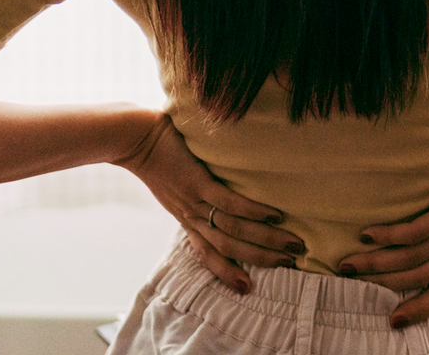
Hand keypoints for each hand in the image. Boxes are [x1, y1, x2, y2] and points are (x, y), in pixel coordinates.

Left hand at [116, 112, 305, 293]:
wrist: (136, 138)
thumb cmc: (159, 156)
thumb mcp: (175, 186)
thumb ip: (196, 194)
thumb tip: (220, 195)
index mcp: (187, 220)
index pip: (208, 255)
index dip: (227, 274)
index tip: (249, 288)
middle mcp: (192, 217)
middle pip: (229, 248)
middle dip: (261, 258)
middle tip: (289, 262)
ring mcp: (195, 201)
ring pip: (233, 230)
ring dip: (266, 240)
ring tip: (291, 243)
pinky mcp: (198, 182)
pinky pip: (229, 203)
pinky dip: (253, 212)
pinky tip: (274, 216)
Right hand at [337, 134, 428, 327]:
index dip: (420, 309)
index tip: (395, 319)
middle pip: (418, 278)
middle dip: (383, 284)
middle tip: (351, 282)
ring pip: (411, 259)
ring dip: (376, 263)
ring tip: (349, 263)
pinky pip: (414, 232)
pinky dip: (388, 236)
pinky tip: (367, 234)